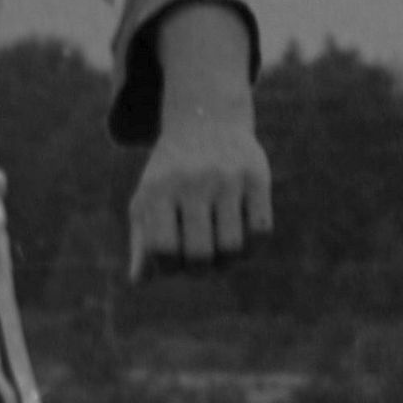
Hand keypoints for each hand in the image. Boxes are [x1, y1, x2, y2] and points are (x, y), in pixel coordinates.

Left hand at [128, 115, 272, 275]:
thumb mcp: (149, 199)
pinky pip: (261, 230)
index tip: (174, 262)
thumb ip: (142, 241)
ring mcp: (227, 178)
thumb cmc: (171, 173)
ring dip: (228, 263)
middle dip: (200, 271)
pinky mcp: (257, 177)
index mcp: (159, 189)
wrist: (206, 121)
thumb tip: (141, 281)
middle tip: (201, 266)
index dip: (169, 267)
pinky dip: (253, 247)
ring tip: (222, 257)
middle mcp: (192, 182)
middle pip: (199, 253)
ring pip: (233, 246)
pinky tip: (243, 240)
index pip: (163, 248)